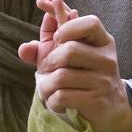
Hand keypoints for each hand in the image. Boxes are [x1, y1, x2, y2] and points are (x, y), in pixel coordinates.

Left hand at [18, 0, 131, 131]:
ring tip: (48, 90)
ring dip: (45, 86)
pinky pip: (62, 96)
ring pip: (61, 76)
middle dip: (48, 62)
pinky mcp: (96, 100)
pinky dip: (52, 101)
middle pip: (70, 50)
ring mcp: (103, 80)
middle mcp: (106, 59)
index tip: (56, 37)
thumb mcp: (65, 58)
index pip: (92, 23)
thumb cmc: (81, 76)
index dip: (70, 27)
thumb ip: (45, 47)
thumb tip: (24, 47)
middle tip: (47, 71)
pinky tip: (58, 103)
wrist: (108, 107)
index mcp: (102, 42)